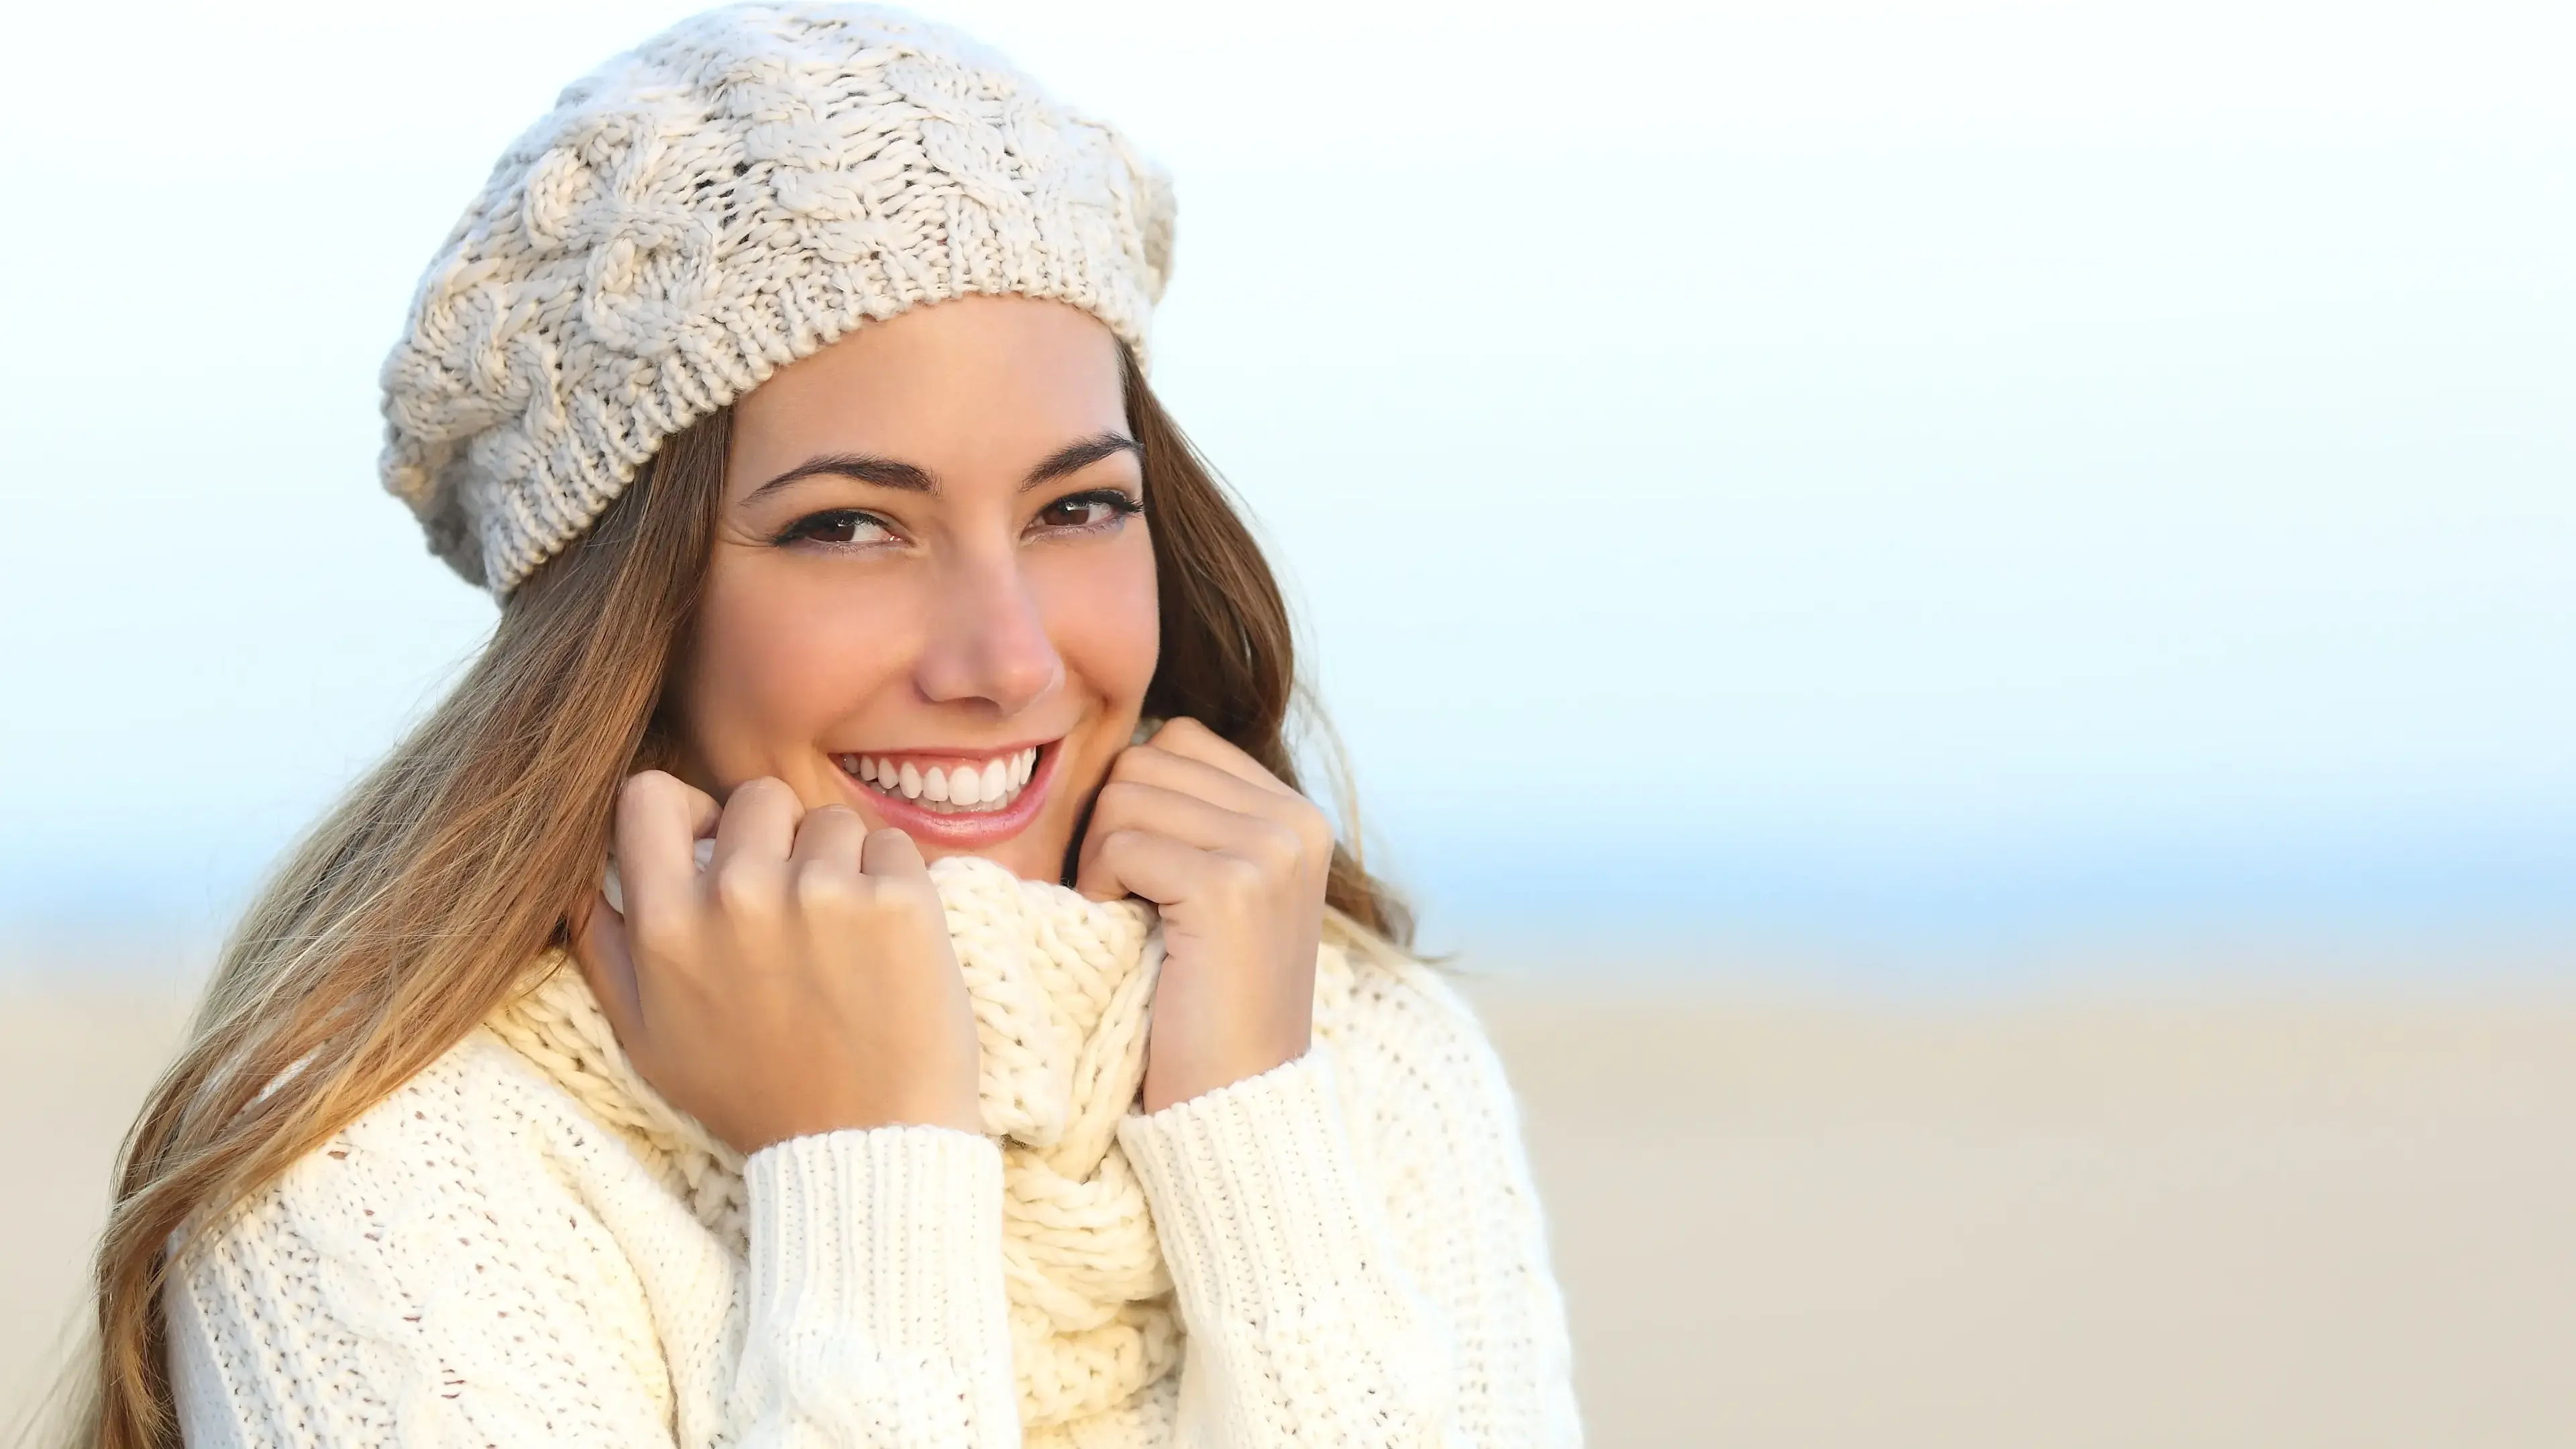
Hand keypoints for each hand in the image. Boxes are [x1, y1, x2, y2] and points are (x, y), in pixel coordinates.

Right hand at [570, 771, 982, 1151]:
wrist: (865, 1149)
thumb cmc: (754, 1097)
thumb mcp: (647, 1037)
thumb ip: (604, 947)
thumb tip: (579, 874)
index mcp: (667, 925)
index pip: (649, 795)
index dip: (688, 810)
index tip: (715, 844)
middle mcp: (739, 896)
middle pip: (757, 798)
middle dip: (778, 839)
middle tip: (797, 908)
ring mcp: (823, 893)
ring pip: (831, 821)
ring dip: (840, 864)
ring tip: (844, 940)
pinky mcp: (898, 901)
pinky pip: (892, 845)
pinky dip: (894, 881)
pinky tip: (886, 945)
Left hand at [1074, 717, 1331, 1113]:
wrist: (1235, 1102)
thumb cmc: (1204, 1001)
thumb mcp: (1219, 892)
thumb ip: (1193, 817)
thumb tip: (1116, 749)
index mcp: (1297, 814)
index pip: (1180, 740)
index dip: (1135, 798)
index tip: (1141, 872)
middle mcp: (1295, 820)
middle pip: (1148, 759)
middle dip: (1112, 823)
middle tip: (1124, 898)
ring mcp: (1270, 851)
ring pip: (1126, 792)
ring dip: (1101, 856)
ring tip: (1126, 916)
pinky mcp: (1231, 888)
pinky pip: (1122, 842)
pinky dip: (1101, 885)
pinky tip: (1125, 932)